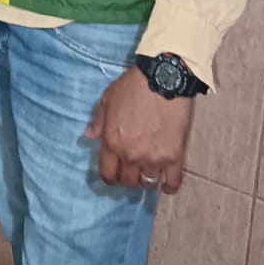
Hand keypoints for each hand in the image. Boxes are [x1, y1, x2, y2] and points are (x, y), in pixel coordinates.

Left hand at [85, 67, 194, 193]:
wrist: (164, 78)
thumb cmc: (134, 86)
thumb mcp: (108, 99)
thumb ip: (98, 121)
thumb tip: (88, 136)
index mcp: (112, 142)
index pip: (108, 174)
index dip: (111, 177)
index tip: (115, 174)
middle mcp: (131, 155)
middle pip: (128, 182)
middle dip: (128, 178)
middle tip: (133, 170)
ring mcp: (153, 158)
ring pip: (148, 183)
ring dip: (147, 180)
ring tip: (149, 171)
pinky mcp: (174, 156)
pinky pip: (173, 182)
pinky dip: (169, 186)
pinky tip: (167, 183)